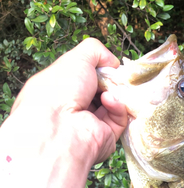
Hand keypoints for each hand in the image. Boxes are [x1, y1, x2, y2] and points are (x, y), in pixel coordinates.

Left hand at [0, 38, 127, 187]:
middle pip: (101, 91)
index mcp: (59, 90)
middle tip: (115, 77)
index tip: (108, 65)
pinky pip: (119, 119)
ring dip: (116, 94)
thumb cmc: (59, 90)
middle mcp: (73, 109)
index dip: (97, 70)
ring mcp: (89, 124)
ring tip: (112, 90)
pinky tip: (109, 102)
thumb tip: (113, 62)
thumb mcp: (76, 58)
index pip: (84, 78)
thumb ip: (95, 50)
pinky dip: (117, 107)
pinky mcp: (105, 137)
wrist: (60, 128)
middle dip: (111, 82)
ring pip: (113, 104)